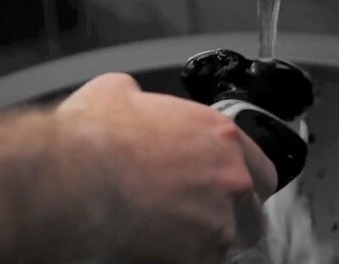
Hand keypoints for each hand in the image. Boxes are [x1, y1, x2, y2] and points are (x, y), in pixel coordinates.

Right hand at [56, 73, 275, 263]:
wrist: (79, 176)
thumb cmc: (97, 135)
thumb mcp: (118, 91)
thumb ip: (142, 98)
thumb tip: (133, 98)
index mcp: (220, 133)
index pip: (259, 166)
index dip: (242, 177)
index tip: (225, 185)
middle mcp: (231, 174)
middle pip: (252, 206)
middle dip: (233, 212)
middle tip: (200, 213)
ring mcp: (220, 216)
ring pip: (231, 236)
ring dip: (208, 235)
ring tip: (176, 233)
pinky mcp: (200, 252)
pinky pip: (205, 258)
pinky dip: (187, 255)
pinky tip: (160, 246)